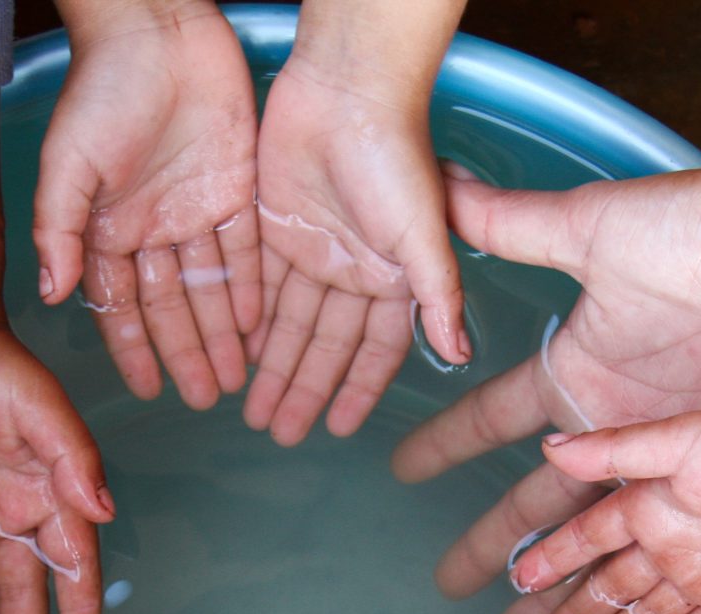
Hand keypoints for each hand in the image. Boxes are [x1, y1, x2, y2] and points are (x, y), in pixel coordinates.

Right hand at [35, 1, 259, 408]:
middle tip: (208, 401)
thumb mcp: (66, 166)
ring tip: (237, 381)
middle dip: (189, 354)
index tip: (149, 392)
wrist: (153, 29)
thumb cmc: (100, 91)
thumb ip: (58, 231)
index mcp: (108, 228)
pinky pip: (246, 251)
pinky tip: (258, 328)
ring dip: (222, 334)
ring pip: (212, 287)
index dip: (135, 349)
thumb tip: (52, 294)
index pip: (122, 305)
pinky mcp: (236, 188)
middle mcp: (153, 229)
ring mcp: (196, 210)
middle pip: (174, 306)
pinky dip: (250, 289)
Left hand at [242, 63, 466, 443]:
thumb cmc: (395, 158)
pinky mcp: (274, 228)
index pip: (375, 349)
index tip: (339, 429)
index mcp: (393, 277)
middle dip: (304, 390)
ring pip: (289, 325)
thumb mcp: (425, 235)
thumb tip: (461, 354)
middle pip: (325, 345)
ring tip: (254, 413)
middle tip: (280, 434)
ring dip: (274, 368)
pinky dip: (250, 326)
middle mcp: (353, 271)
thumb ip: (439, 296)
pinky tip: (239, 359)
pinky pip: (260, 289)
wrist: (345, 91)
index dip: (358, 389)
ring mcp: (312, 250)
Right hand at [391, 163, 700, 613]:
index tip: (403, 472)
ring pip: (595, 548)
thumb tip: (437, 196)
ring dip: (559, 592)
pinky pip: (661, 561)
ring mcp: (667, 466)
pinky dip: (633, 600)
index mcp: (580, 370)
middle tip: (450, 587)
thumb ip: (512, 223)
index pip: (494, 421)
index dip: (447, 445)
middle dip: (493, 546)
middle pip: (536, 504)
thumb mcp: (592, 226)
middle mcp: (616, 427)